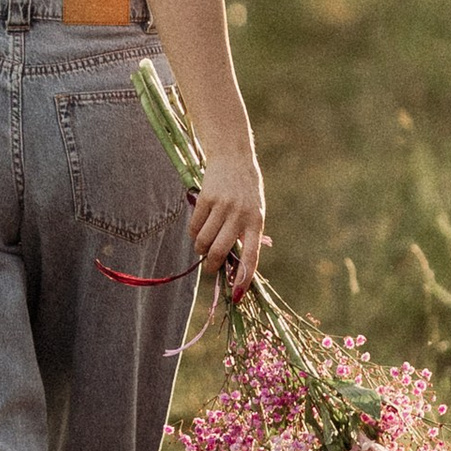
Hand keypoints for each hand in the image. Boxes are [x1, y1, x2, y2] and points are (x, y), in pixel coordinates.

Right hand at [188, 148, 266, 301]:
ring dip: (200, 249)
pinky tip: (197, 231)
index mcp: (256, 221)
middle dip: (212, 265)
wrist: (233, 157)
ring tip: (202, 247)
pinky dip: (193, 233)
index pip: (251, 256)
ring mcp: (223, 206)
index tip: (237, 294)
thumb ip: (247, 233)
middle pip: (221, 251)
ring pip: (204, 240)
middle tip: (209, 268)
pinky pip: (195, 226)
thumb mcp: (254, 210)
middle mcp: (240, 215)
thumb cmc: (246, 189)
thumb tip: (234, 265)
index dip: (244, 277)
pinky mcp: (206, 198)